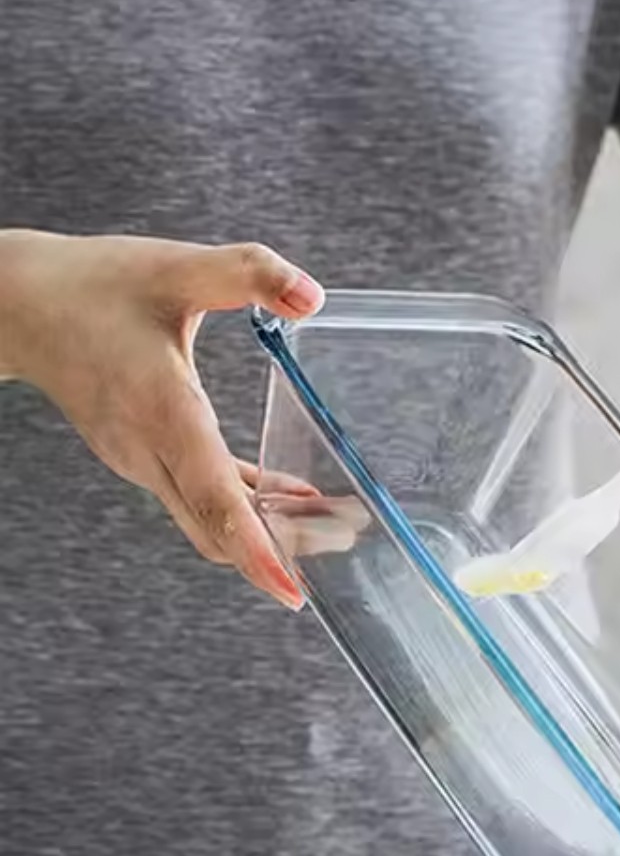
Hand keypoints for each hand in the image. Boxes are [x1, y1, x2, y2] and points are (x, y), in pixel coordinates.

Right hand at [0, 230, 324, 606]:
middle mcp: (148, 450)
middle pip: (219, 528)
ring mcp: (142, 460)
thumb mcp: (176, 267)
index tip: (290, 588)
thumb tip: (313, 297)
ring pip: (210, 521)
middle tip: (350, 540)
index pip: (214, 498)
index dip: (255, 549)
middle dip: (282, 550)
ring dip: (268, 532)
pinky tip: (292, 496)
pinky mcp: (143, 456)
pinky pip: (200, 498)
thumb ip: (248, 271)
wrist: (16, 306)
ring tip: (335, 524)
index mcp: (161, 410)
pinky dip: (246, 508)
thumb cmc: (93, 284)